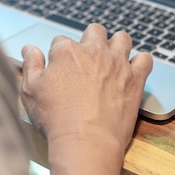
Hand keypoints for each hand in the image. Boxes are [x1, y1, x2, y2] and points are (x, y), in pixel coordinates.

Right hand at [20, 24, 151, 174]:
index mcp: (66, 52)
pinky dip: (140, 62)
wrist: (86, 142)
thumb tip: (29, 48)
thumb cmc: (55, 118)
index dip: (59, 55)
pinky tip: (133, 70)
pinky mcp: (135, 79)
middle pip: (94, 31)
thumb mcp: (31, 91)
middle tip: (87, 59)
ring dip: (117, 44)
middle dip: (90, 40)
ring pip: (122, 38)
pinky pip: (145, 59)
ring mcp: (117, 63)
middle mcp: (93, 51)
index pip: (61, 41)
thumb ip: (31, 65)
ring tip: (111, 59)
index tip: (60, 69)